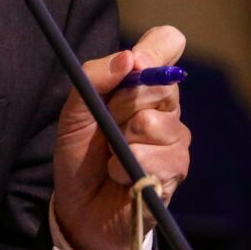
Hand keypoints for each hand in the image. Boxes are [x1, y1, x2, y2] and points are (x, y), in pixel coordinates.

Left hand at [52, 26, 192, 249]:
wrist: (79, 207)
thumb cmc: (79, 154)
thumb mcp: (74, 112)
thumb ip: (94, 78)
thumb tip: (129, 58)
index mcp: (141, 82)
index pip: (167, 42)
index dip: (154, 49)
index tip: (134, 64)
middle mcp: (164, 105)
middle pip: (161, 83)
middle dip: (121, 106)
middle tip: (106, 127)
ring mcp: (174, 137)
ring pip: (155, 122)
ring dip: (121, 142)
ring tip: (111, 157)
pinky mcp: (177, 168)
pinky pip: (157, 157)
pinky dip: (126, 167)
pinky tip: (120, 176)